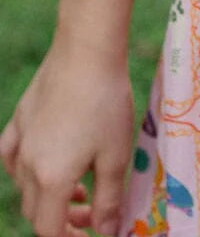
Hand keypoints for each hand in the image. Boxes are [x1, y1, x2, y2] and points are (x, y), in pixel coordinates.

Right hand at [0, 36, 135, 236]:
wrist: (87, 51)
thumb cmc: (107, 102)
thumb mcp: (116, 155)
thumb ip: (109, 199)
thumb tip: (107, 231)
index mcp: (52, 179)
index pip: (49, 229)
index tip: (91, 231)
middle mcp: (29, 165)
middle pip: (36, 211)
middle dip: (62, 218)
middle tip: (91, 207)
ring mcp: (21, 140)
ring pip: (24, 185)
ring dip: (47, 195)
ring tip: (77, 185)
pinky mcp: (20, 118)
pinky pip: (11, 155)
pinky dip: (23, 168)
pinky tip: (40, 161)